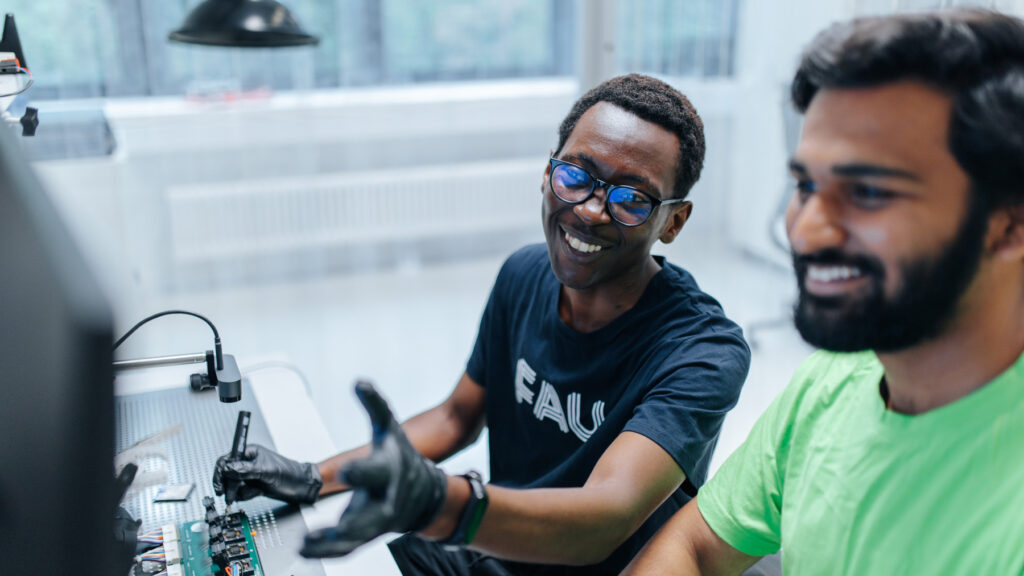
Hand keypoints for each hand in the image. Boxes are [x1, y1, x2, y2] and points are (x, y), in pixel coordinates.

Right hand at [212, 444, 321, 504]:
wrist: (300, 486)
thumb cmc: (288, 473)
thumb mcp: (266, 471)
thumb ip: (245, 470)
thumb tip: (227, 469)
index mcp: (249, 452)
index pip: (227, 459)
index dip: (221, 472)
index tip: (219, 484)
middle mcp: (247, 463)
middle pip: (226, 474)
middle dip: (229, 485)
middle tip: (229, 496)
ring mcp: (248, 475)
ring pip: (232, 485)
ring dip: (239, 491)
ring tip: (254, 491)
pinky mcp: (251, 485)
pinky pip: (240, 492)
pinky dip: (246, 495)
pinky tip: (258, 492)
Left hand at [300, 380, 447, 557]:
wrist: (424, 494)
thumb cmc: (401, 458)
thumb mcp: (390, 428)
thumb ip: (374, 405)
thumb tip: (359, 382)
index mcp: (389, 470)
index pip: (377, 471)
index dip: (361, 471)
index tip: (345, 470)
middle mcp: (385, 499)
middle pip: (372, 514)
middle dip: (353, 521)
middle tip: (333, 527)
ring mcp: (377, 521)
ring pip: (358, 537)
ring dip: (332, 543)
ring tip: (307, 544)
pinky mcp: (367, 534)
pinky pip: (348, 548)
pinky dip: (327, 552)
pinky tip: (304, 550)